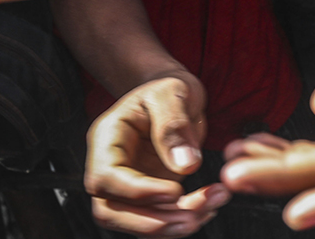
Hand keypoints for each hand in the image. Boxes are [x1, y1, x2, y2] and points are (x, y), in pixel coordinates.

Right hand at [86, 72, 231, 236]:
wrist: (177, 94)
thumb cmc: (168, 88)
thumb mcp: (172, 92)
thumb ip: (174, 126)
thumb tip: (186, 165)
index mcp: (107, 138)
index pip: (107, 178)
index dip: (138, 192)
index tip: (174, 191)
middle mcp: (111, 165)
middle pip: (111, 210)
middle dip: (152, 221)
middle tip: (192, 216)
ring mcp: (127, 183)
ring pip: (133, 221)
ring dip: (169, 226)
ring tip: (208, 210)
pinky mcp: (148, 194)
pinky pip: (156, 218)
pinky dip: (180, 221)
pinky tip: (207, 208)